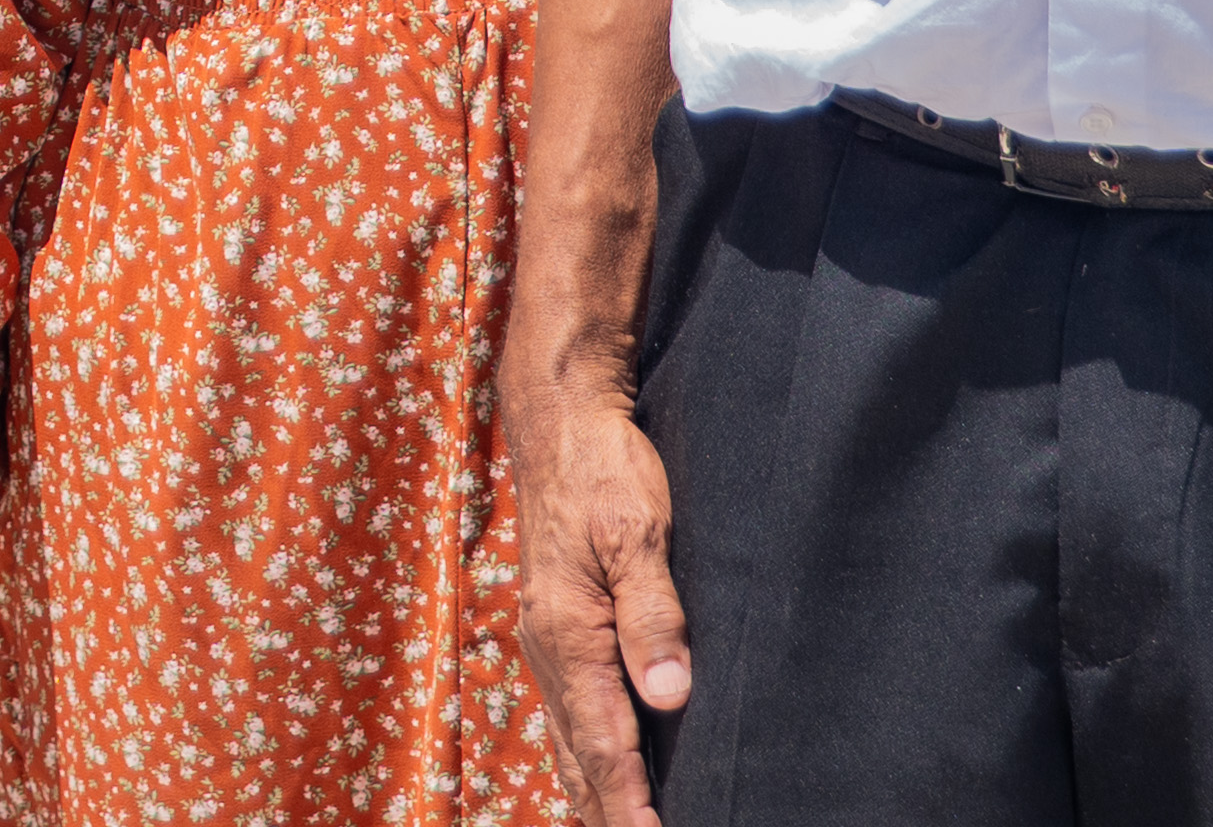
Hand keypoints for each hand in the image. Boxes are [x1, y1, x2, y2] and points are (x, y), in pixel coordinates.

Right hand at [504, 363, 689, 826]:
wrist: (558, 423)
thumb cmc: (605, 471)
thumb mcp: (638, 529)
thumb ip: (654, 612)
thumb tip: (668, 694)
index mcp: (569, 631)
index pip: (605, 741)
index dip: (630, 801)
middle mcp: (548, 647)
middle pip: (578, 755)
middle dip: (607, 812)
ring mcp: (544, 641)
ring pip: (566, 740)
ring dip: (592, 794)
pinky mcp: (551, 630)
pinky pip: (563, 714)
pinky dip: (580, 759)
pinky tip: (595, 774)